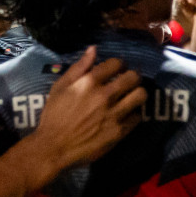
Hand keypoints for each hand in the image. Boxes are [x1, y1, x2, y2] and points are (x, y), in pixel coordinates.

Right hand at [27, 47, 145, 181]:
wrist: (54, 147)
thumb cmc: (54, 116)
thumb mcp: (60, 87)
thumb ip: (78, 67)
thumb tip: (94, 49)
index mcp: (89, 82)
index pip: (117, 63)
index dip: (120, 64)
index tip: (118, 69)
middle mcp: (104, 96)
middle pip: (134, 77)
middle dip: (133, 76)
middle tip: (129, 81)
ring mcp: (114, 114)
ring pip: (141, 95)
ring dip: (138, 93)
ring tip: (132, 96)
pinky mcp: (119, 131)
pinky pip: (138, 117)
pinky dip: (134, 113)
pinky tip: (127, 113)